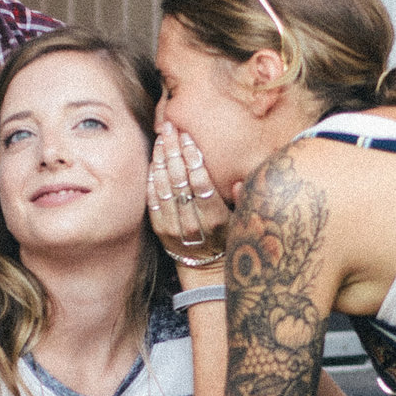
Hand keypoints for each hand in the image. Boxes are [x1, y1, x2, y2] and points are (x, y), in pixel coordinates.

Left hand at [147, 123, 233, 266]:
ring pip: (164, 188)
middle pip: (180, 181)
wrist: (206, 268)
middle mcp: (193, 224)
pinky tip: (154, 160)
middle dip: (174, 150)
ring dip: (161, 159)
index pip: (200, 183)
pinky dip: (152, 179)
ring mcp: (173, 228)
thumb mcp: (241, 222)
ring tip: (161, 137)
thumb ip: (243, 201)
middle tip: (171, 127)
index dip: (193, 157)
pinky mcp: (160, 230)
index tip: (189, 136)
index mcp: (215, 219)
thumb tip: (241, 182)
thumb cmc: (227, 238)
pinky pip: (153, 200)